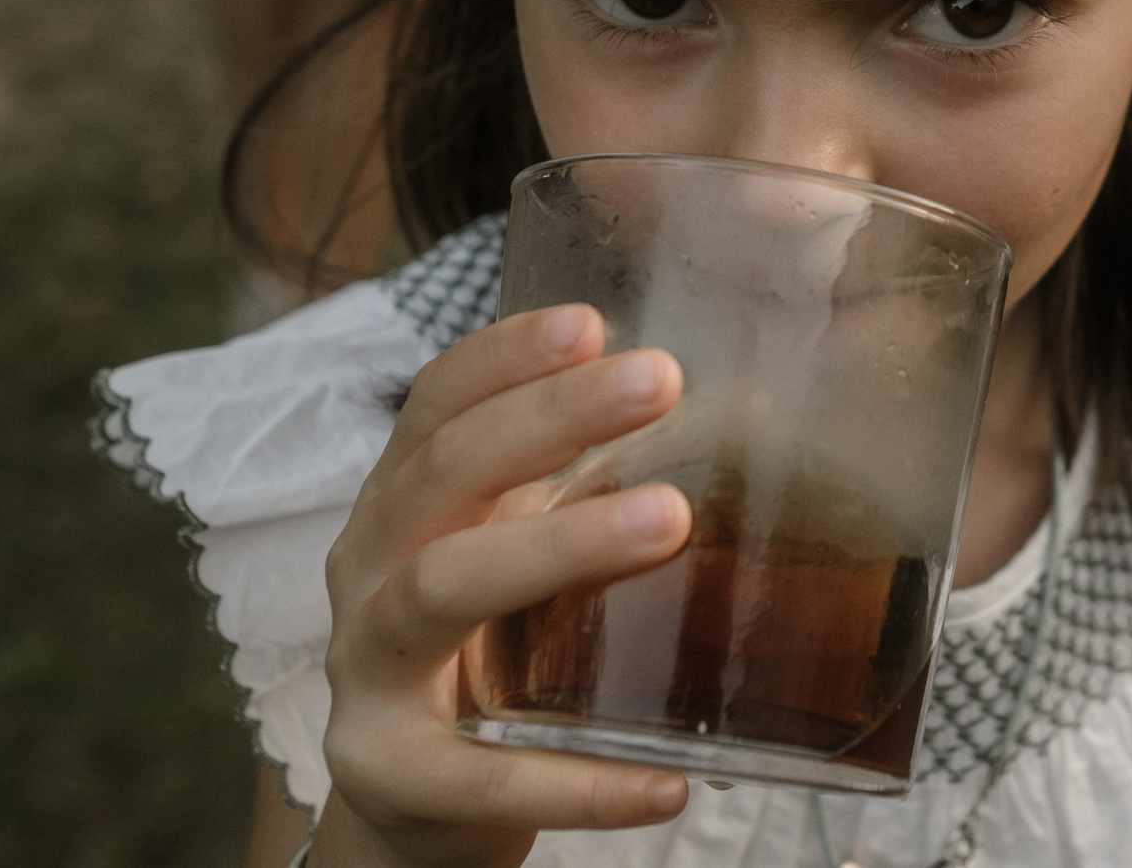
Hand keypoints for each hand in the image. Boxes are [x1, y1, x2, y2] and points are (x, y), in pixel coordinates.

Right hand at [310, 304, 693, 867]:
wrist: (410, 808)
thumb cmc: (490, 649)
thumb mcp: (521, 549)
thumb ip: (596, 488)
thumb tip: (762, 412)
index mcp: (404, 503)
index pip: (436, 404)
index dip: (505, 355)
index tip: (594, 322)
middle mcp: (369, 569)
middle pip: (442, 472)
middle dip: (548, 416)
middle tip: (660, 381)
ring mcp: (369, 672)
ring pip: (441, 591)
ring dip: (557, 546)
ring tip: (671, 522)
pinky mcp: (389, 776)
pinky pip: (481, 781)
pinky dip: (579, 784)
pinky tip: (671, 781)